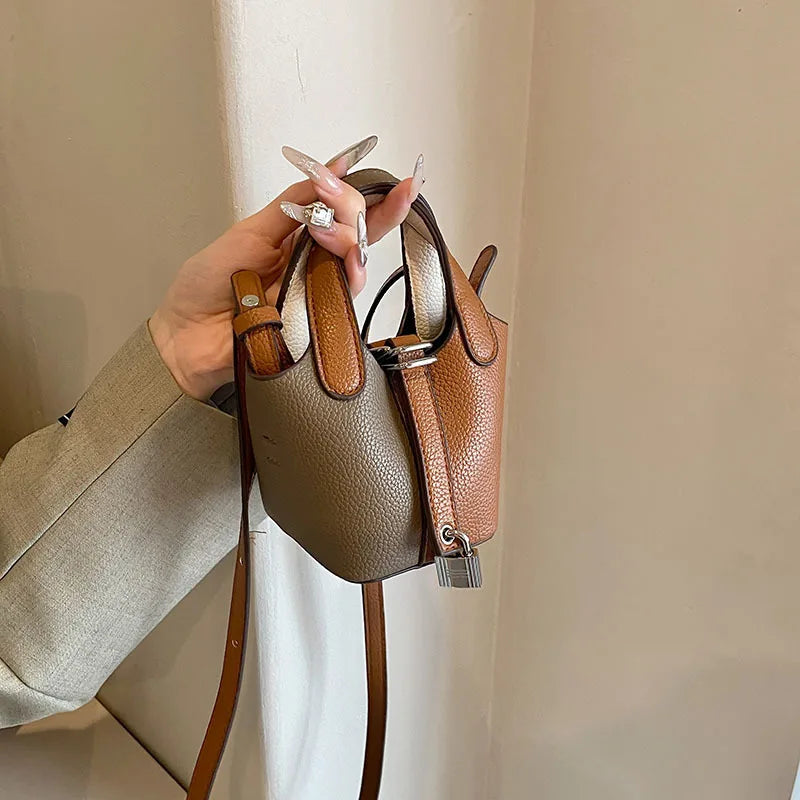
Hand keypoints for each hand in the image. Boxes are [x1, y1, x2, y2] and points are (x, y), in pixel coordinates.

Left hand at [149, 137, 424, 399]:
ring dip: (349, 239)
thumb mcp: (250, 231)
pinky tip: (341, 264)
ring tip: (327, 233)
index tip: (398, 182)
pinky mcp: (319, 320)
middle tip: (337, 199)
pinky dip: (348, 274)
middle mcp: (315, 262)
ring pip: (357, 261)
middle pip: (360, 233)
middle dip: (356, 210)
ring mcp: (319, 291)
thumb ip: (293, 202)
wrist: (188, 335)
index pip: (344, 213)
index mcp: (299, 236)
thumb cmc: (207, 285)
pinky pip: (345, 295)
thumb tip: (329, 169)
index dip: (373, 197)